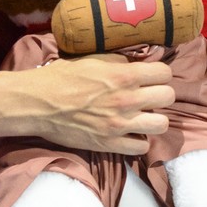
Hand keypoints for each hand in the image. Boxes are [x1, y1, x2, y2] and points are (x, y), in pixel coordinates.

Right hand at [15, 54, 175, 156]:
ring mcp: (120, 124)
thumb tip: (139, 63)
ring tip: (143, 117)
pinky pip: (141, 147)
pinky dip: (138, 141)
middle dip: (160, 95)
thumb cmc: (61, 77)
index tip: (152, 77)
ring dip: (154, 119)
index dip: (160, 74)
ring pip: (161, 124)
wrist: (38, 103)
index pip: (165, 73)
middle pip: (168, 97)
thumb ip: (120, 62)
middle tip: (148, 97)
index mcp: (124, 75)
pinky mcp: (110, 144)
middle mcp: (127, 99)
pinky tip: (129, 133)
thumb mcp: (93, 59)